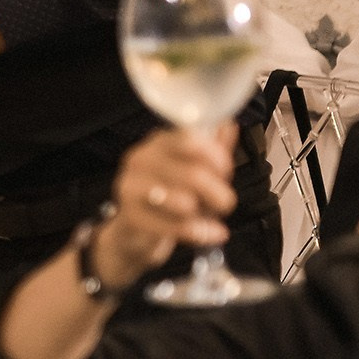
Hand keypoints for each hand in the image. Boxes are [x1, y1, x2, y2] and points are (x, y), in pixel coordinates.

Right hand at [94, 125, 237, 289]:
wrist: (133, 231)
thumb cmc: (169, 197)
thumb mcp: (193, 170)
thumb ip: (212, 149)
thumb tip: (229, 125)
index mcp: (157, 143)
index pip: (189, 139)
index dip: (216, 157)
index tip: (225, 172)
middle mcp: (140, 160)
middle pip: (193, 174)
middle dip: (219, 193)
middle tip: (223, 202)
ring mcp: (131, 188)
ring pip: (184, 202)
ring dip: (206, 215)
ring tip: (209, 218)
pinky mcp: (130, 216)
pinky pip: (175, 226)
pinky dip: (200, 233)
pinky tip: (210, 233)